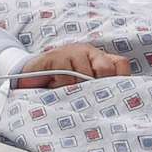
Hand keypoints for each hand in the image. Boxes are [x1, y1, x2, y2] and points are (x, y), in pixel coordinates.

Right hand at [16, 43, 132, 88]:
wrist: (29, 77)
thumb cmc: (61, 84)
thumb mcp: (84, 87)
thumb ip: (101, 89)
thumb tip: (120, 100)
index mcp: (100, 58)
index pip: (121, 64)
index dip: (119, 79)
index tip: (110, 95)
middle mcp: (88, 52)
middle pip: (106, 69)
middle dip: (98, 86)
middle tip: (87, 97)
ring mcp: (71, 52)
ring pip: (85, 74)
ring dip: (77, 89)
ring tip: (68, 92)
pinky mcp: (55, 56)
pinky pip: (67, 76)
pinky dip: (62, 86)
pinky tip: (55, 87)